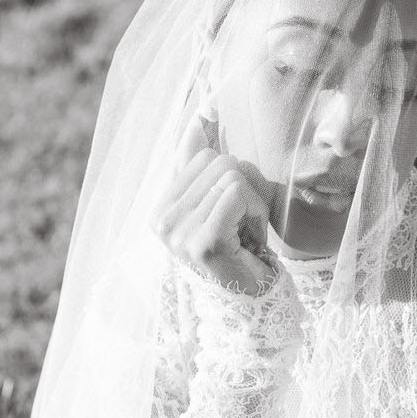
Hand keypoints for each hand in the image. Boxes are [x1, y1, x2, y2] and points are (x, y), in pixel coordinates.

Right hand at [152, 114, 277, 296]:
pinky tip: (250, 240)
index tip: (231, 215)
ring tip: (246, 234)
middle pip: (218, 160)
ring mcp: (178, 232)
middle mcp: (161, 222)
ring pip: (231, 174)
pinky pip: (239, 193)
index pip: (201, 155)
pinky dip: (256, 213)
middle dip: (245, 189)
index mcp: (160, 210)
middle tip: (242, 226)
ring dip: (253, 203)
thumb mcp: (218, 204)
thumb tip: (200, 113)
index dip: (229, 178)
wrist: (254, 304)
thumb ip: (201, 164)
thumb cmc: (241, 252)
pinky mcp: (203, 240)